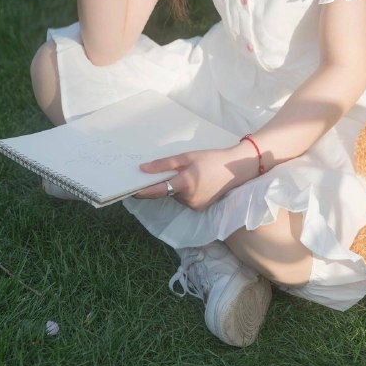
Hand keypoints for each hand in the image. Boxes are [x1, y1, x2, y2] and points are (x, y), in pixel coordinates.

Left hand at [133, 145, 257, 210]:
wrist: (235, 169)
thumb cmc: (210, 159)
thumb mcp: (187, 157)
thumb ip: (165, 164)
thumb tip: (143, 169)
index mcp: (185, 184)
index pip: (157, 190)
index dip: (143, 191)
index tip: (130, 190)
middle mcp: (188, 199)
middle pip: (167, 192)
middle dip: (166, 183)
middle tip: (175, 170)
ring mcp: (195, 206)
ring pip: (176, 196)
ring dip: (177, 187)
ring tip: (191, 174)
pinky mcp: (200, 209)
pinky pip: (185, 200)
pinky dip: (186, 192)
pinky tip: (197, 182)